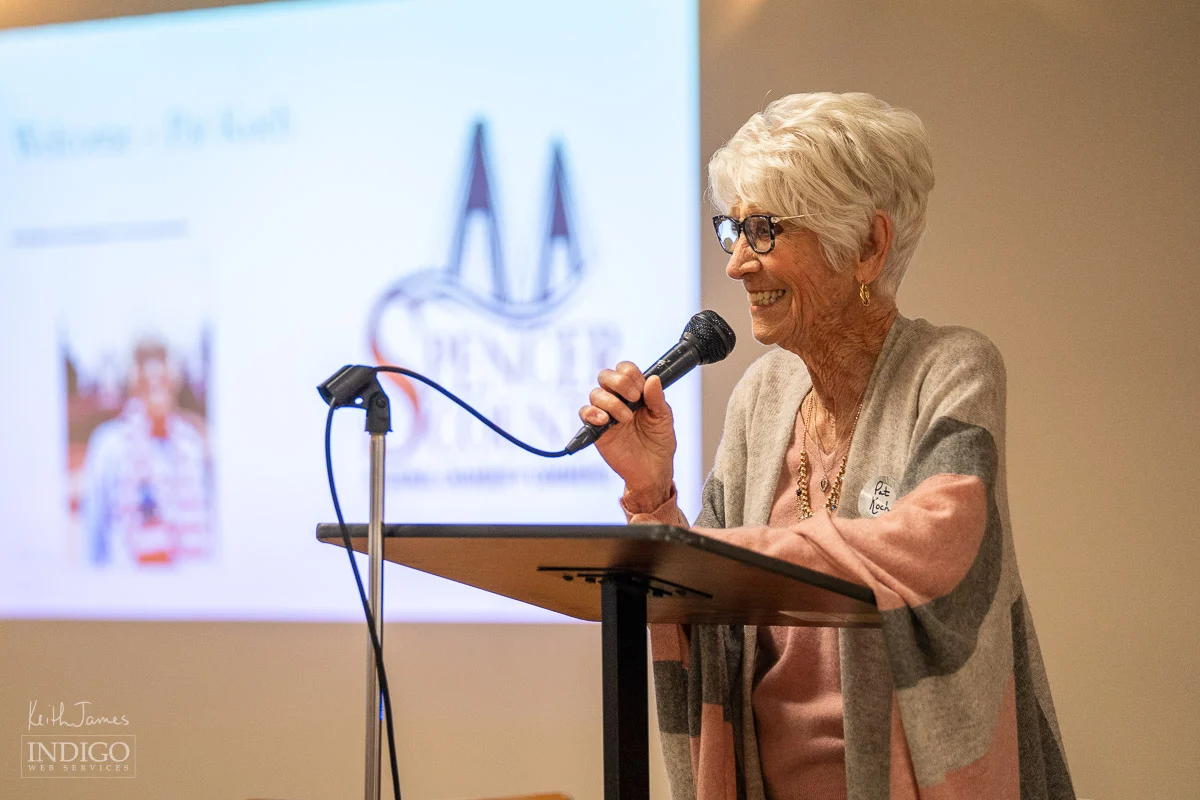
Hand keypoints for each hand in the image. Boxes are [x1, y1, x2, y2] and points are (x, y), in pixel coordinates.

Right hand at [579, 361, 675, 507]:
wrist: (652, 470)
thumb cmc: (659, 443)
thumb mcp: (663, 418)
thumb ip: (657, 399)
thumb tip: (653, 379)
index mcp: (635, 393)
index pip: (625, 370)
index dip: (631, 374)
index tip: (641, 389)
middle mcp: (618, 399)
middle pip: (606, 376)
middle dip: (619, 382)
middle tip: (634, 398)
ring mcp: (606, 414)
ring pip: (596, 394)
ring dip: (611, 402)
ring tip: (626, 418)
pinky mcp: (597, 430)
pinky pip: (585, 413)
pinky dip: (592, 413)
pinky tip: (605, 420)